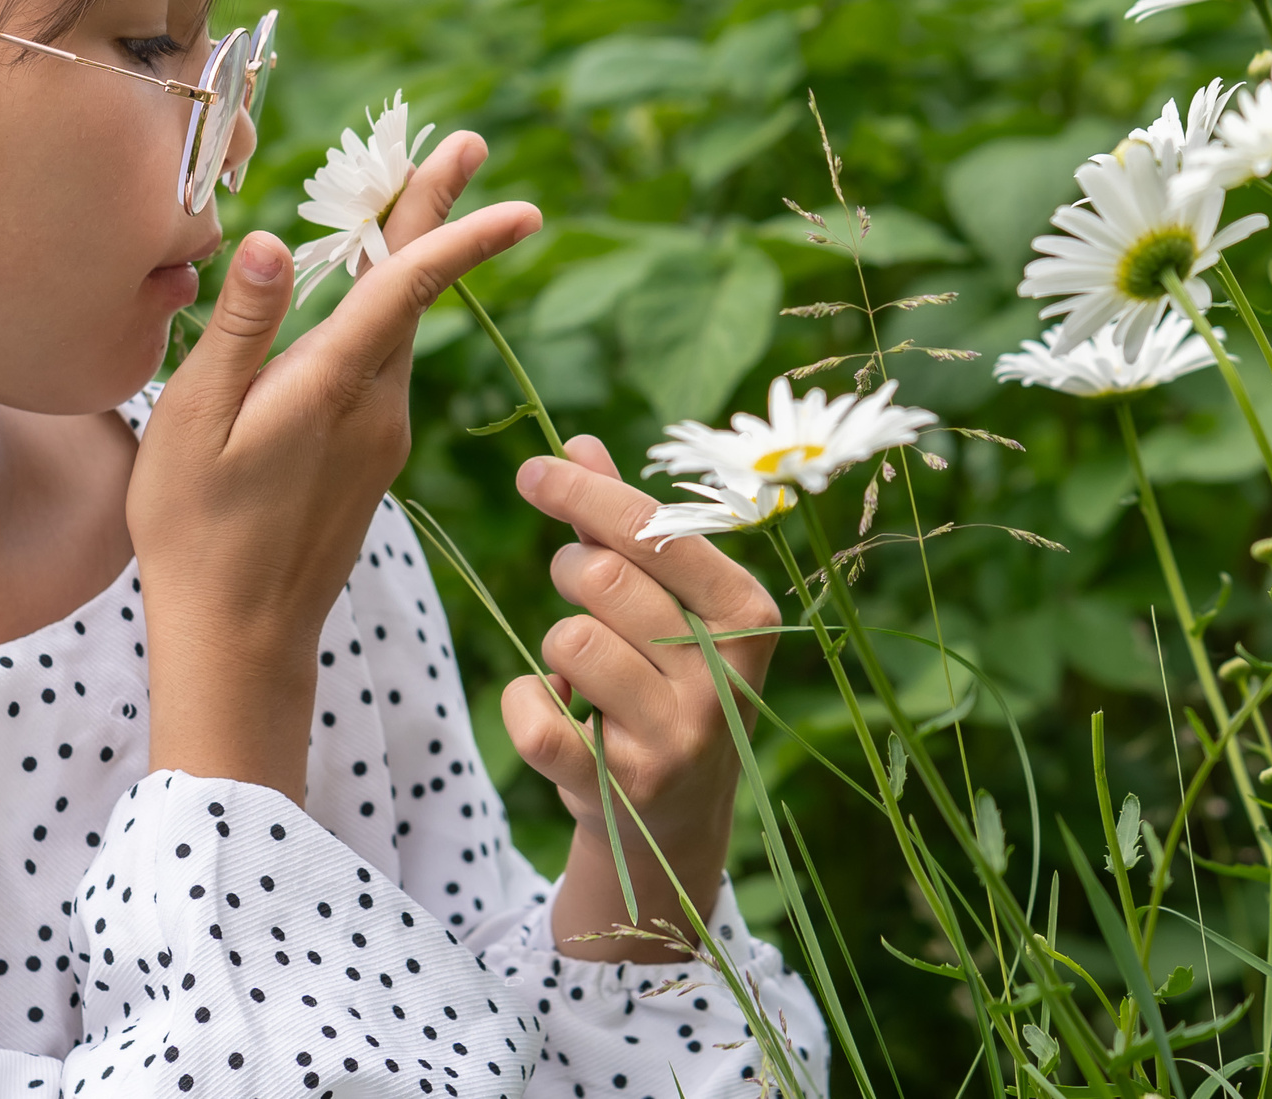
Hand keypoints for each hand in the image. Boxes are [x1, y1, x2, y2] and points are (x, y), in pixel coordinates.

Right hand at [130, 131, 536, 794]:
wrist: (240, 639)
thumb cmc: (196, 532)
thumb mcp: (197, 422)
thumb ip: (243, 329)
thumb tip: (278, 241)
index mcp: (334, 387)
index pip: (409, 285)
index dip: (457, 228)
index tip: (515, 194)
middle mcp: (377, 407)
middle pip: (415, 291)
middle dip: (436, 214)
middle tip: (462, 147)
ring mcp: (382, 436)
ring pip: (400, 329)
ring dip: (406, 262)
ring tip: (404, 195)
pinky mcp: (372, 459)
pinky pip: (384, 367)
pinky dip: (383, 314)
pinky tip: (361, 297)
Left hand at [502, 438, 780, 963]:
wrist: (678, 827)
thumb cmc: (672, 686)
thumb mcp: (672, 607)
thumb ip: (629, 527)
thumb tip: (580, 444)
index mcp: (748, 615)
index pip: (657, 532)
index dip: (584, 494)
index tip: (533, 471)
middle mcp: (723, 678)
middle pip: (604, 580)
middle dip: (570, 573)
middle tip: (579, 595)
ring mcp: (674, 738)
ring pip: (567, 641)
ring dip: (555, 647)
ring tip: (586, 673)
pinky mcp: (619, 788)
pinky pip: (533, 717)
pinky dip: (524, 702)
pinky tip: (555, 712)